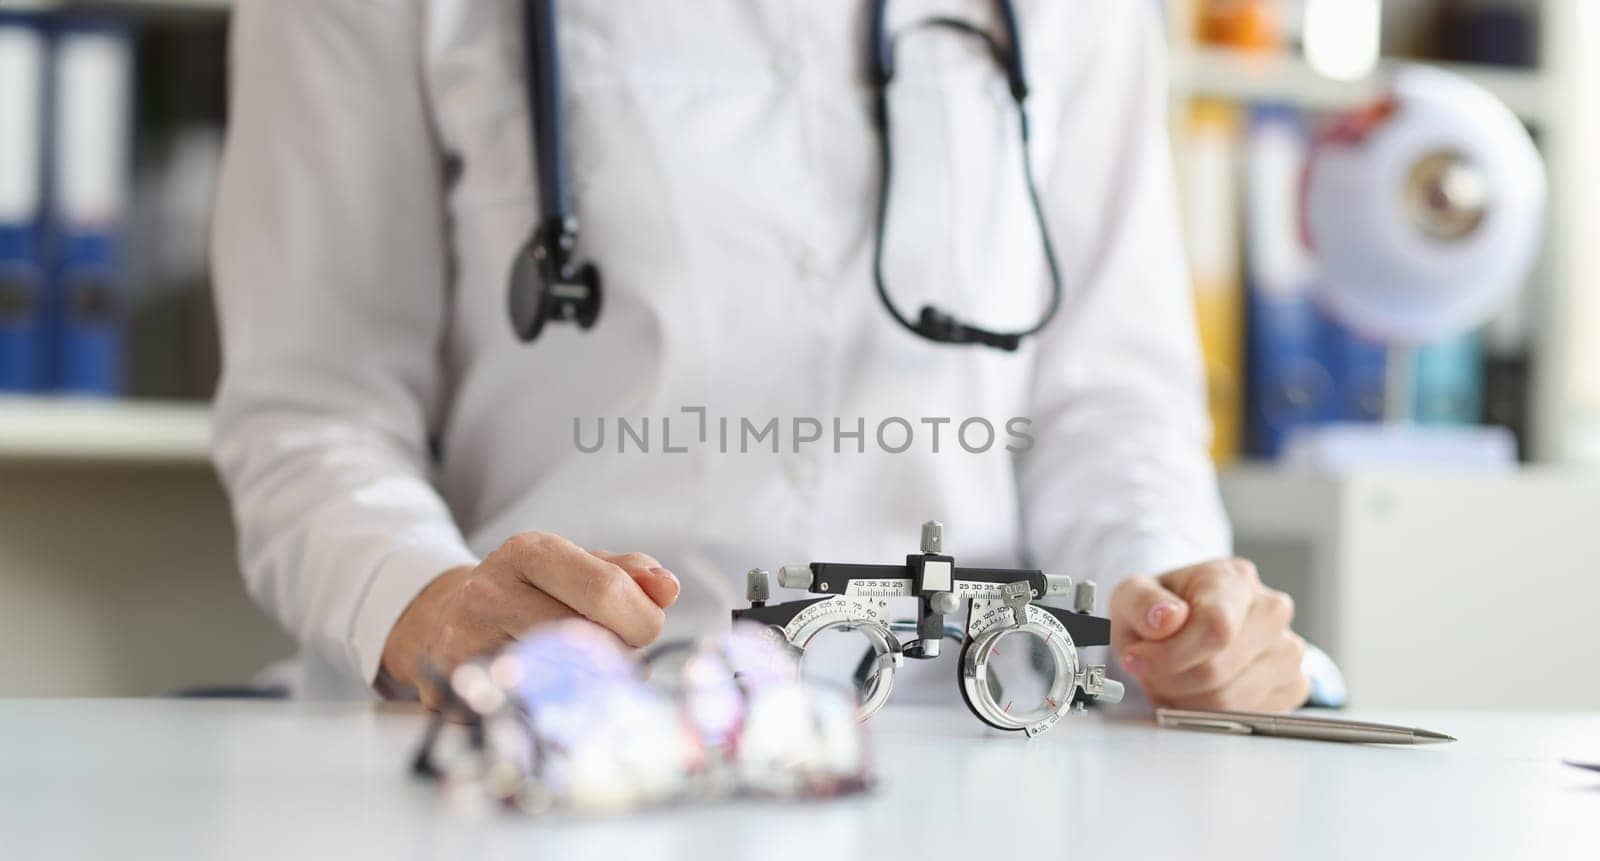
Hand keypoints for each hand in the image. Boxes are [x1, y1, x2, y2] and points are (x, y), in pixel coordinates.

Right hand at [380, 532, 679, 708]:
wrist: (444, 622)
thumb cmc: (531, 594)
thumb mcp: (578, 569)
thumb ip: (630, 575)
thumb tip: (668, 588)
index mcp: (527, 551)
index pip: (606, 590)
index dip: (641, 620)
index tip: (644, 631)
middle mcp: (488, 592)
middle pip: (582, 638)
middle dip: (617, 656)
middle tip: (617, 659)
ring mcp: (463, 644)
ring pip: (554, 681)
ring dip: (587, 688)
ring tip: (586, 677)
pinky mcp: (450, 693)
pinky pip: (522, 713)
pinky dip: (550, 713)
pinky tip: (553, 701)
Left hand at [1109, 558, 1307, 711]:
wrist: (1184, 625)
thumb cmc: (1159, 611)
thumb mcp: (1132, 595)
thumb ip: (1141, 601)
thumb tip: (1167, 618)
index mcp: (1234, 578)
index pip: (1215, 628)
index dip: (1170, 655)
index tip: (1138, 658)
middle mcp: (1272, 610)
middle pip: (1219, 669)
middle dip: (1172, 680)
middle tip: (1150, 671)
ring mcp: (1288, 649)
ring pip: (1232, 700)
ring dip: (1187, 701)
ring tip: (1171, 680)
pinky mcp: (1294, 683)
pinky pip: (1249, 717)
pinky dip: (1213, 715)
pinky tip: (1196, 692)